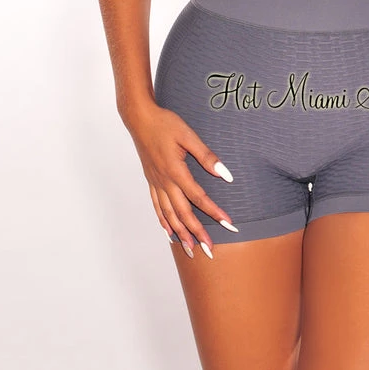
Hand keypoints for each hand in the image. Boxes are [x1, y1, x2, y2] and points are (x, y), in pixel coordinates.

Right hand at [125, 102, 236, 258]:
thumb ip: (206, 156)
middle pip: (183, 214)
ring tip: (190, 250)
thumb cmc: (165, 124)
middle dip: (197, 233)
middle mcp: (165, 182)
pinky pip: (157, 207)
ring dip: (180, 234)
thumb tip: (225, 174)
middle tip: (210, 250)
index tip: (229, 224)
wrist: (140, 119)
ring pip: (168, 215)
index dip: (215, 212)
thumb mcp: (188, 135)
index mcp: (176, 171)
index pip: (199, 198)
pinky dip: (163, 222)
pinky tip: (169, 232)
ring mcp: (156, 183)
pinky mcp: (151, 181)